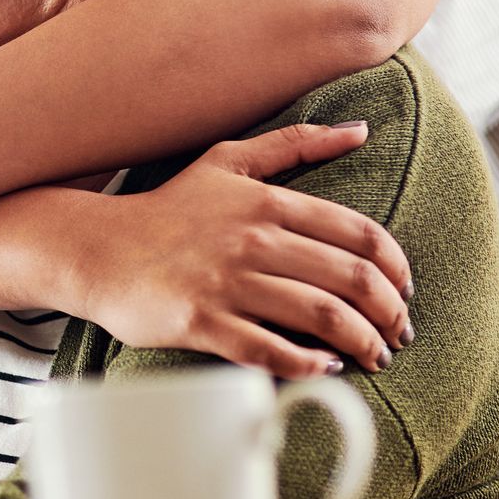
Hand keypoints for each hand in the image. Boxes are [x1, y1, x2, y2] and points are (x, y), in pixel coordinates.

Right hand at [53, 122, 413, 377]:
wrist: (96, 249)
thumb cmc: (167, 210)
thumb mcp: (228, 162)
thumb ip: (295, 144)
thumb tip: (361, 130)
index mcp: (267, 202)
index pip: (359, 235)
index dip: (395, 268)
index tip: (403, 291)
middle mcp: (253, 240)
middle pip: (351, 280)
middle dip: (389, 314)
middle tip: (397, 334)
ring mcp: (226, 282)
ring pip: (321, 316)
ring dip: (361, 343)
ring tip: (372, 357)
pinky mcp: (201, 321)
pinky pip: (270, 350)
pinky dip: (307, 364)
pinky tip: (322, 368)